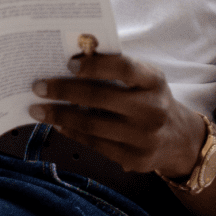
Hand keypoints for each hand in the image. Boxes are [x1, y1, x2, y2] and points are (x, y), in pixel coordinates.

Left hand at [29, 49, 204, 180]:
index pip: (123, 68)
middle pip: (100, 97)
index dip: (94, 65)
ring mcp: (145, 137)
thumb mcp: (142, 79)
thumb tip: (69, 57)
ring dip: (59, 116)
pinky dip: (72, 132)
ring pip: (91, 125)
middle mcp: (153, 109)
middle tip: (37, 86)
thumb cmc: (147, 99)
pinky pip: (95, 144)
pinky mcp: (135, 159)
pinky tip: (57, 125)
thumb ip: (114, 68)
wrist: (178, 138)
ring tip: (37, 109)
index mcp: (154, 81)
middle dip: (63, 91)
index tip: (68, 63)